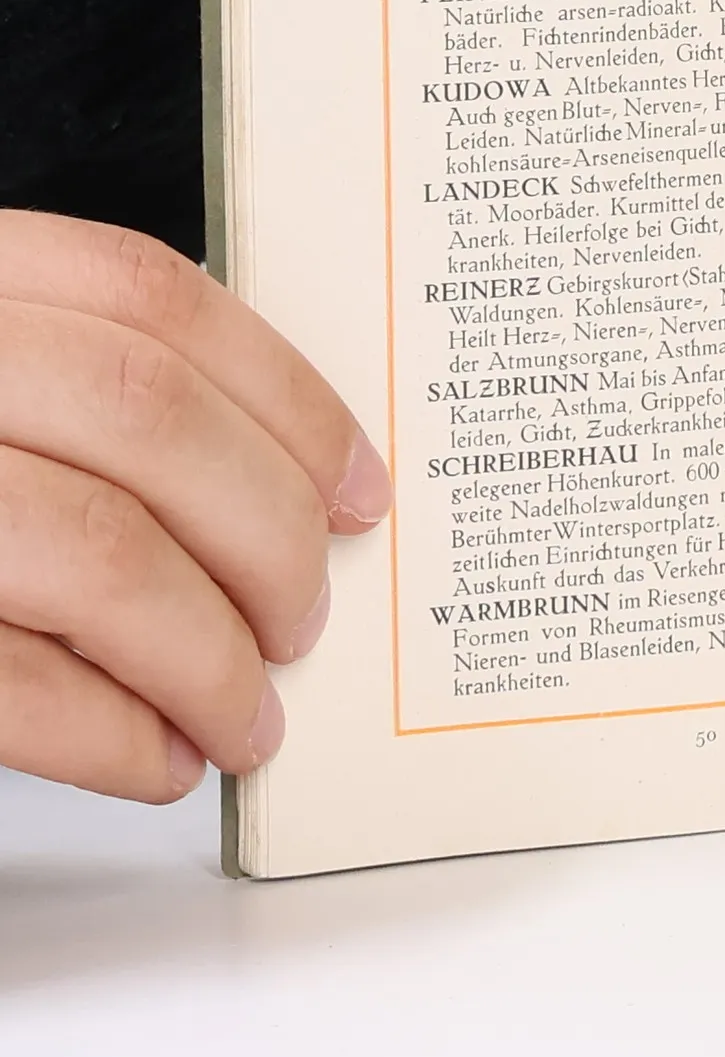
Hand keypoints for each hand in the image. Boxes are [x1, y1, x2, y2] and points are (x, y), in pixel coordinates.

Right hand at [0, 214, 390, 802]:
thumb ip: (72, 391)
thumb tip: (278, 482)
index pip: (152, 299)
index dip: (282, 396)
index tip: (357, 486)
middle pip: (147, 423)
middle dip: (264, 537)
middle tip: (305, 617)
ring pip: (96, 553)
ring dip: (207, 655)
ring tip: (247, 712)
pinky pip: (11, 681)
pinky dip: (114, 733)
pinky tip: (157, 757)